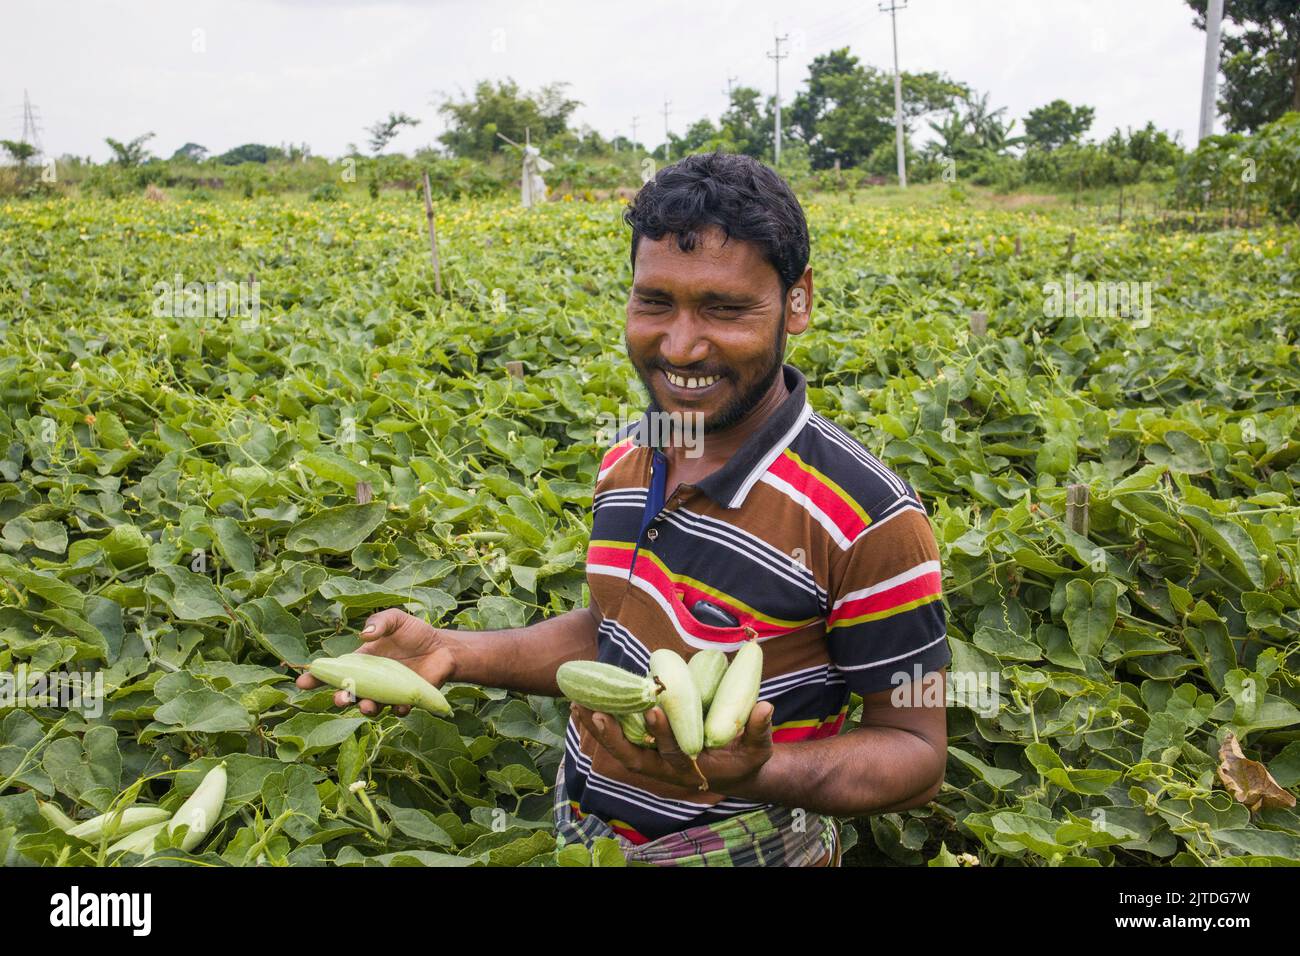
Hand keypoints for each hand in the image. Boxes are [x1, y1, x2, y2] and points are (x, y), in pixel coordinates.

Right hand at [295, 608, 458, 716]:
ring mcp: (388, 692)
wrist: (443, 647)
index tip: (302, 682)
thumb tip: (364, 634)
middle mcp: (372, 680)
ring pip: (370, 706)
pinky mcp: (407, 699)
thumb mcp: (396, 619)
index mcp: (363, 661)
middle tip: (340, 698)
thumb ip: (380, 621)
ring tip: (366, 706)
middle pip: (349, 693)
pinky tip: (401, 706)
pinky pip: (398, 709)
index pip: (335, 671)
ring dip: (365, 709)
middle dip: (340, 699)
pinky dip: (398, 709)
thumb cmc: (415, 633)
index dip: (317, 677)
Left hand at [571, 700, 774, 793]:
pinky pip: (619, 741)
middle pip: (633, 757)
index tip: (653, 708)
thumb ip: (759, 729)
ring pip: (620, 750)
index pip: (673, 753)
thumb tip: (765, 706)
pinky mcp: (646, 753)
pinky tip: (582, 706)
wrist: (736, 772)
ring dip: (598, 729)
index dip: (662, 733)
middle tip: (596, 711)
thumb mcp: (759, 747)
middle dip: (613, 736)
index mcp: (692, 769)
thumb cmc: (747, 757)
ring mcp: (653, 763)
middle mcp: (666, 770)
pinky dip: (601, 726)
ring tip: (576, 705)